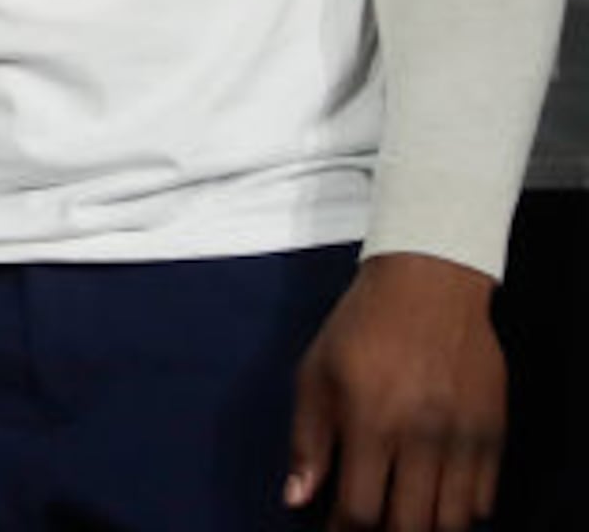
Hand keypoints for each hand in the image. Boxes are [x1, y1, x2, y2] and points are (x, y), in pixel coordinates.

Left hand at [287, 251, 503, 530]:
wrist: (429, 284)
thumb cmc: (361, 327)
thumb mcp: (315, 374)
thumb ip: (307, 441)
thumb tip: (297, 499)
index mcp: (370, 422)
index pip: (361, 509)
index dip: (345, 531)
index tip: (335, 531)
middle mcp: (422, 436)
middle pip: (411, 524)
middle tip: (372, 526)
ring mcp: (463, 436)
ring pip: (454, 520)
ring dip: (427, 527)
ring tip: (406, 517)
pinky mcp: (494, 431)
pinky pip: (486, 497)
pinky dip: (463, 510)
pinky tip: (439, 499)